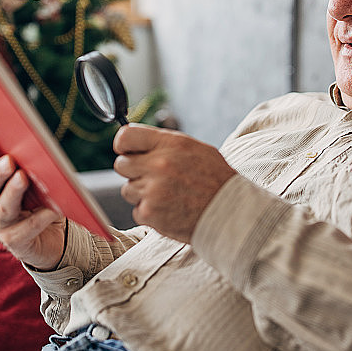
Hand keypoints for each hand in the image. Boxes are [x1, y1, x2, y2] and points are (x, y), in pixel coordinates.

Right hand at [0, 125, 65, 269]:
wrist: (51, 241)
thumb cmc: (40, 206)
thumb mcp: (33, 184)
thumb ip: (27, 168)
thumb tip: (32, 145)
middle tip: (9, 161)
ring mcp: (0, 226)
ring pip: (3, 209)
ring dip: (13, 192)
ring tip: (23, 178)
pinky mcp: (16, 242)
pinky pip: (26, 229)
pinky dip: (40, 217)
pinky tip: (53, 210)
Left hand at [113, 124, 236, 242]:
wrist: (230, 212)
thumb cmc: (215, 179)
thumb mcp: (194, 149)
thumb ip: (164, 144)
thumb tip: (136, 144)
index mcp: (170, 144)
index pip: (125, 137)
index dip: (124, 146)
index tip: (129, 152)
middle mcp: (158, 164)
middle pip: (121, 164)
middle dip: (134, 171)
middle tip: (153, 177)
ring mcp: (152, 190)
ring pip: (127, 189)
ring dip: (142, 193)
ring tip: (167, 195)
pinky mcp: (150, 213)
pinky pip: (137, 210)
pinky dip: (150, 212)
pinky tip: (170, 209)